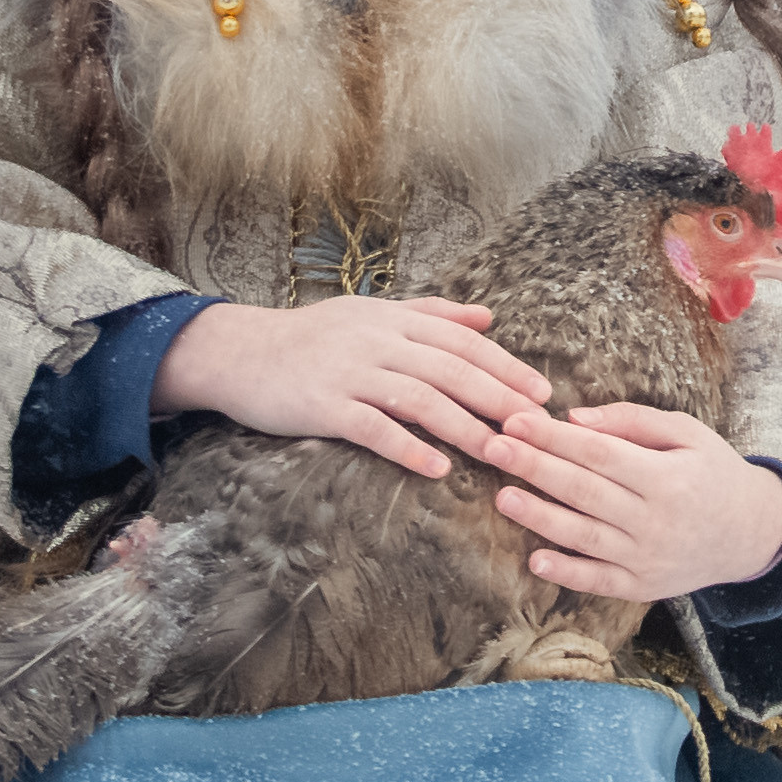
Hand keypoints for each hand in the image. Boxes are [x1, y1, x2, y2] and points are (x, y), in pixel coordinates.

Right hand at [152, 297, 551, 482]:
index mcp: (394, 318)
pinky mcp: (324, 406)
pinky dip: (408, 448)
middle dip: (498, 398)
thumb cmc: (313, 336)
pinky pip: (374, 428)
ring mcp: (351, 372)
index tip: (541, 393)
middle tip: (535, 427)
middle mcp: (378, 341)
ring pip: (420, 398)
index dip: (505, 366)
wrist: (240, 352)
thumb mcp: (373, 313)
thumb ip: (431, 314)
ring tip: (498, 453)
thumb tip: (488, 317)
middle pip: (451, 369)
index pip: (462, 340)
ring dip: (464, 427)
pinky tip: (437, 469)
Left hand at [480, 403, 781, 605]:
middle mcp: (655, 519)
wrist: (750, 533)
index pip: (599, 453)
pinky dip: (566, 571)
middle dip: (534, 467)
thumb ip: (633, 421)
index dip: (554, 437)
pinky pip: (597, 580)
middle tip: (493, 447)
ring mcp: (647, 557)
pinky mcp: (642, 586)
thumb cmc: (713, 472)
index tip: (515, 420)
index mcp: (667, 477)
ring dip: (539, 516)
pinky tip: (535, 557)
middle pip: (584, 491)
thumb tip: (575, 418)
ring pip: (583, 536)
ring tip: (502, 496)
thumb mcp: (687, 434)